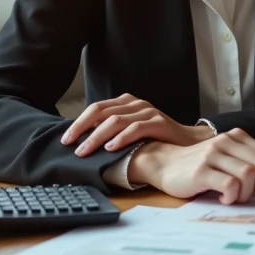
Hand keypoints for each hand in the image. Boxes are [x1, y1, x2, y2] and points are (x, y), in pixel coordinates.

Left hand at [62, 93, 213, 156]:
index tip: (65, 140)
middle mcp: (136, 104)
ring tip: (86, 151)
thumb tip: (82, 141)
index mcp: (126, 103)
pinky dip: (121, 138)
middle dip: (82, 129)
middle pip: (102, 112)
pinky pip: (136, 128)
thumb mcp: (131, 131)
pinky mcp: (159, 122)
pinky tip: (111, 148)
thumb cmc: (156, 139)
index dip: (78, 123)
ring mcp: (148, 111)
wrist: (188, 142)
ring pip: (116, 121)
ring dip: (97, 137)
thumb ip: (112, 130)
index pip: (96, 108)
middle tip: (71, 146)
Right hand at [129, 128, 254, 203]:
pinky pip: (230, 184)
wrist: (164, 164)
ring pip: (249, 175)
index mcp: (238, 138)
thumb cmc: (200, 167)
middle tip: (253, 196)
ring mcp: (214, 154)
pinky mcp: (201, 170)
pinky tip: (224, 198)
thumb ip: (249, 166)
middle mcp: (228, 141)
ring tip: (234, 197)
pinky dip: (232, 196)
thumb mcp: (228, 161)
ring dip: (246, 193)